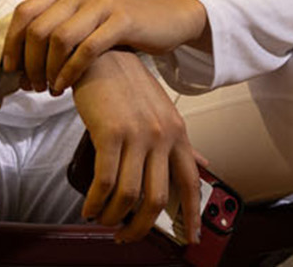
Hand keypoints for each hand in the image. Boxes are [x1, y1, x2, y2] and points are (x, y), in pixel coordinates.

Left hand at [0, 0, 207, 94]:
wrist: (169, 16)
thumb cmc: (121, 25)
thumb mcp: (86, 18)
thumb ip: (59, 28)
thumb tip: (23, 58)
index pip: (24, 12)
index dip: (12, 42)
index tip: (11, 69)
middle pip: (38, 28)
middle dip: (30, 63)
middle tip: (32, 86)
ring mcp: (101, 3)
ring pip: (59, 39)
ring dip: (49, 70)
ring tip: (50, 89)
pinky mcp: (122, 20)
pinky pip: (87, 49)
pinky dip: (71, 71)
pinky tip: (67, 86)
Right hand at [71, 50, 201, 243]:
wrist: (102, 54)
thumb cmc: (126, 84)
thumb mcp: (160, 111)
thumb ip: (178, 141)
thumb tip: (203, 164)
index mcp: (177, 132)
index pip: (191, 182)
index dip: (191, 216)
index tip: (191, 238)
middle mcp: (162, 135)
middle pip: (157, 198)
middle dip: (140, 227)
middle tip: (127, 235)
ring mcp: (138, 134)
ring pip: (130, 195)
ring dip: (113, 217)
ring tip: (102, 219)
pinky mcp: (111, 133)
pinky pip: (105, 182)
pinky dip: (96, 202)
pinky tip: (90, 206)